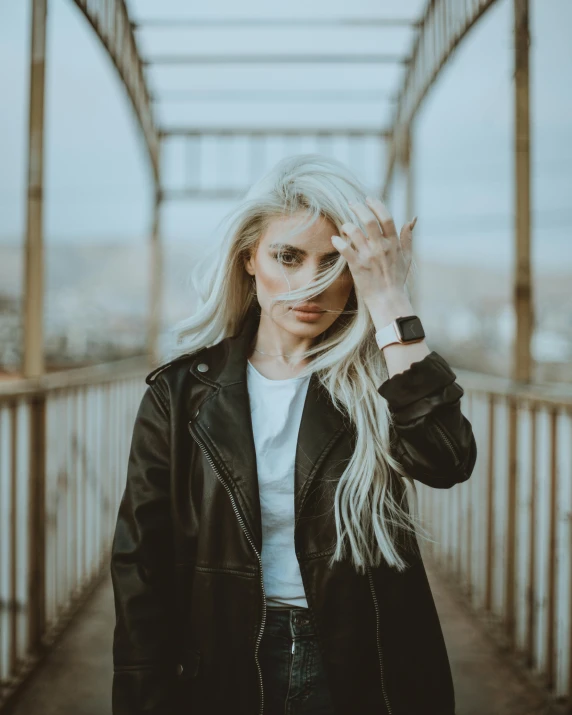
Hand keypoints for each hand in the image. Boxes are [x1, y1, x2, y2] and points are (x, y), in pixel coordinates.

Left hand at [331, 197, 415, 312]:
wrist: (388, 300)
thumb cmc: (397, 279)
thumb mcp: (407, 257)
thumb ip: (408, 237)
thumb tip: (412, 219)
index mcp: (393, 243)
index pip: (386, 217)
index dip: (376, 205)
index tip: (368, 199)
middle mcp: (381, 247)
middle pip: (368, 220)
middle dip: (358, 208)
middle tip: (351, 203)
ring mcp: (369, 256)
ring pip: (354, 232)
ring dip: (347, 225)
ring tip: (344, 226)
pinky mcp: (357, 266)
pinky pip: (345, 250)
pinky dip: (338, 242)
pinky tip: (335, 239)